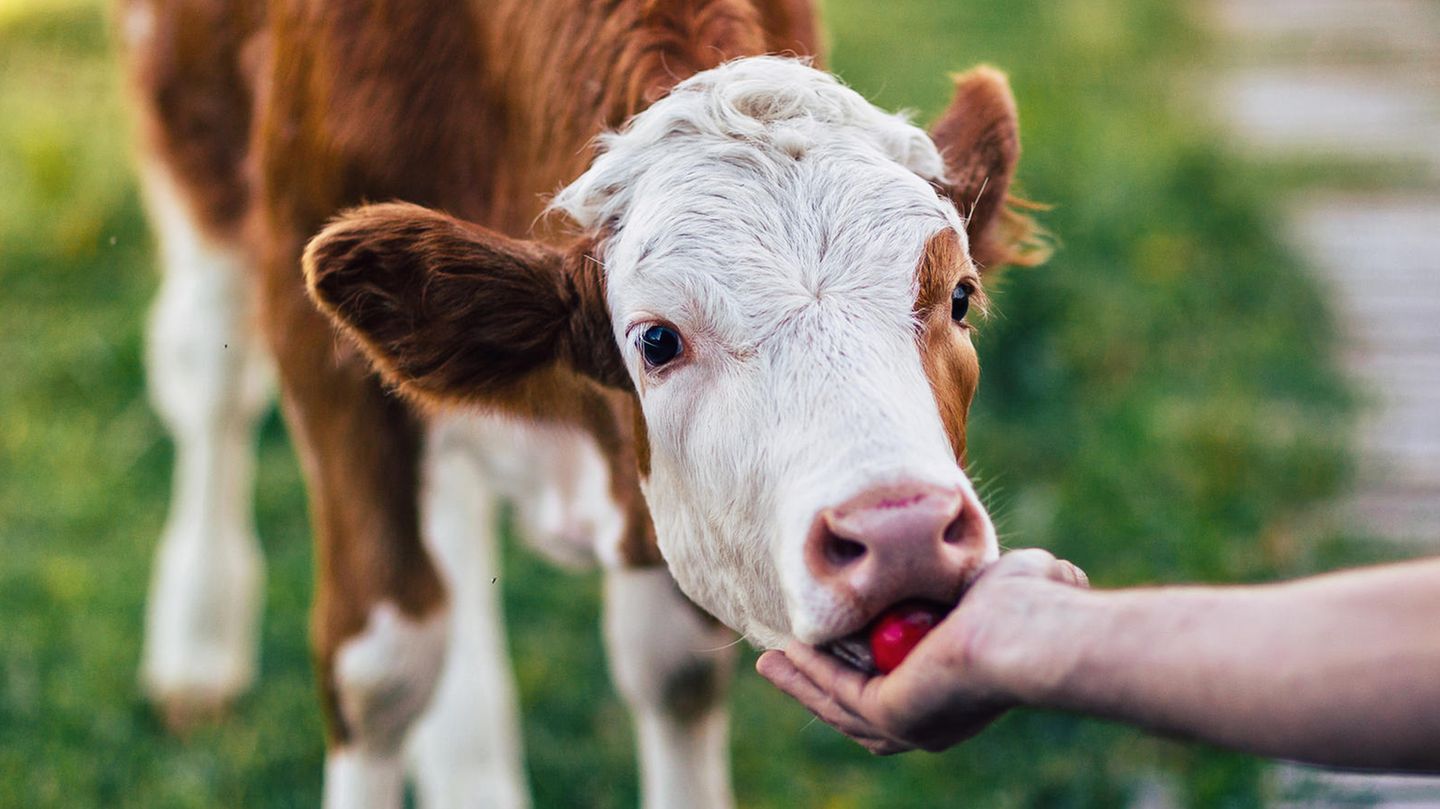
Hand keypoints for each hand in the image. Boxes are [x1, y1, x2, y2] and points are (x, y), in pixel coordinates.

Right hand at [756, 549, 1088, 754]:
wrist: (1029, 631)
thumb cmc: (1032, 606)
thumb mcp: (1011, 582)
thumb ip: (1010, 578)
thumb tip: (1051, 569)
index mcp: (959, 694)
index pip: (899, 692)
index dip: (862, 674)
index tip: (836, 642)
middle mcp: (934, 719)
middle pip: (856, 709)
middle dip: (815, 687)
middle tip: (781, 661)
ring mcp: (912, 723)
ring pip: (838, 706)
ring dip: (802, 683)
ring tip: (768, 662)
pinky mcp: (893, 714)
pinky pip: (838, 693)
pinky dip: (810, 674)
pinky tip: (787, 652)